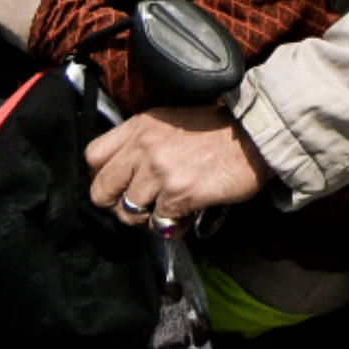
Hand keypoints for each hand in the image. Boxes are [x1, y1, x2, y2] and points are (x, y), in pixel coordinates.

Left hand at [86, 108, 268, 226]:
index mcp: (140, 126)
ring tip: (168, 211)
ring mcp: (160, 170)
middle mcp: (144, 146)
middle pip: (101, 191)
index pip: (93, 157)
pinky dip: (173, 225)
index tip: (117, 185)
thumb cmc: (217, 132)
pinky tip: (187, 214)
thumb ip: (142, 142)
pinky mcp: (179, 193)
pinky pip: (159, 224)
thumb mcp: (170, 123)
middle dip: (118, 206)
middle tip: (139, 207)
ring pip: (129, 213)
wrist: (255, 136)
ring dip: (148, 219)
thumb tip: (123, 173)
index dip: (101, 177)